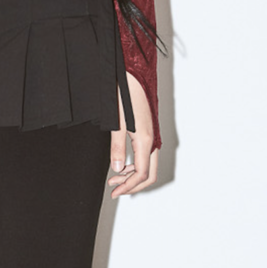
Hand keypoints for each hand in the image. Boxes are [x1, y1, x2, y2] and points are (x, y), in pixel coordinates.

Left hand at [107, 73, 157, 196]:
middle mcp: (153, 140)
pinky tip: (123, 163)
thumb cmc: (125, 95)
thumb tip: (117, 169)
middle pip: (148, 174)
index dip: (128, 187)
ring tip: (114, 178)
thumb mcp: (116, 123)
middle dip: (132, 185)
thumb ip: (117, 147)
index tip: (114, 192)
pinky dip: (135, 164)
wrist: (133, 75)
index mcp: (146, 141)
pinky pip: (146, 155)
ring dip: (132, 175)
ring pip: (148, 165)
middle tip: (114, 189)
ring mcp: (152, 136)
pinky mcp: (149, 131)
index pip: (141, 174)